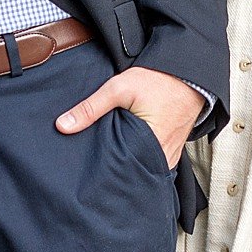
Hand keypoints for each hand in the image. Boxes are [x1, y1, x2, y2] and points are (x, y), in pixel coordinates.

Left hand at [55, 65, 204, 168]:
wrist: (189, 73)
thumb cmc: (158, 80)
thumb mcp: (119, 87)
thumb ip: (91, 107)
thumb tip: (62, 125)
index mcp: (150, 146)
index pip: (123, 172)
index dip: (105, 175)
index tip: (88, 178)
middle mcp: (163, 157)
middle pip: (133, 174)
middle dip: (114, 174)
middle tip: (93, 176)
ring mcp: (170, 156)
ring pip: (144, 169)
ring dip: (129, 168)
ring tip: (108, 167)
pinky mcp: (173, 150)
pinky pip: (154, 163)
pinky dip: (141, 161)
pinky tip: (128, 156)